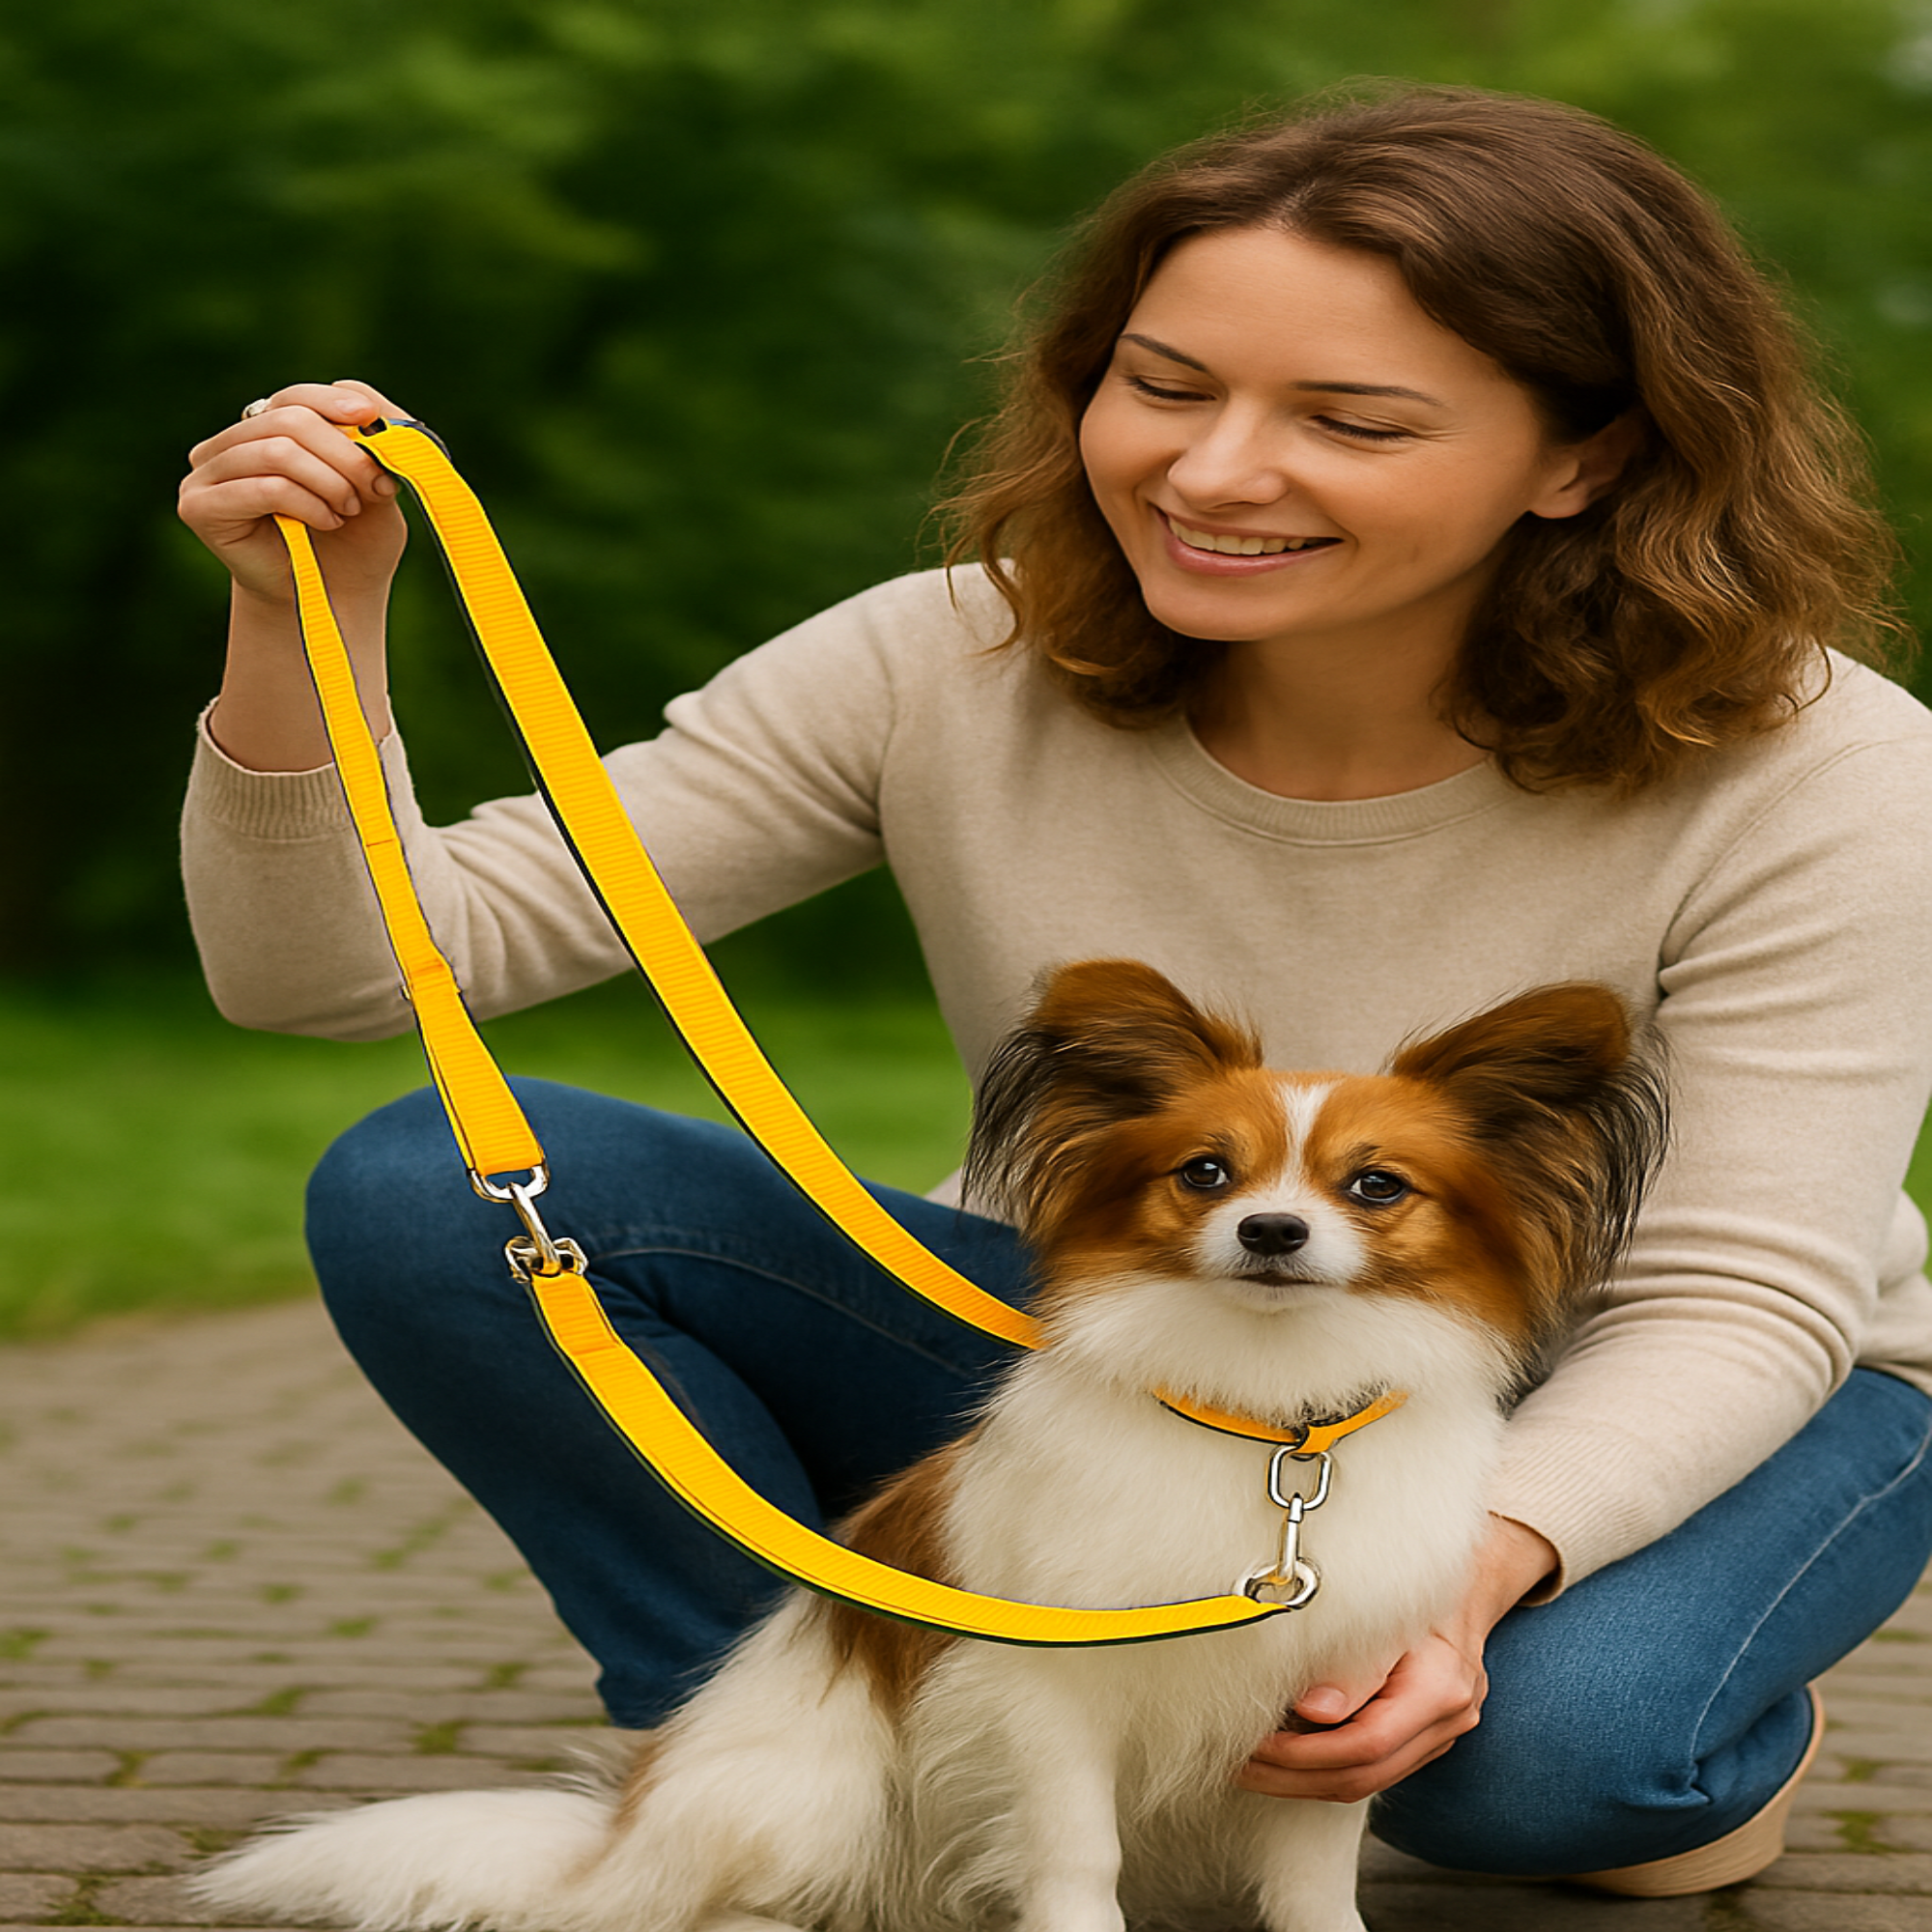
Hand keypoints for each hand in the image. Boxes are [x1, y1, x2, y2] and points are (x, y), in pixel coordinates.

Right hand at [179, 380, 409, 606]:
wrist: (332, 600)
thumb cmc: (353, 542)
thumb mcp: (374, 485)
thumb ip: (371, 443)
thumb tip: (369, 404)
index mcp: (264, 430)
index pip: (293, 397)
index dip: (333, 403)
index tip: (371, 419)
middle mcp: (228, 445)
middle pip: (289, 420)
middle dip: (344, 453)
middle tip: (376, 486)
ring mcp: (206, 474)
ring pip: (278, 451)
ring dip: (329, 481)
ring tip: (350, 510)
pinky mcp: (200, 506)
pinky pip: (265, 487)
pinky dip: (308, 504)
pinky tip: (328, 522)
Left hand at [1234, 1514, 1556, 1803]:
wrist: (1468, 1578)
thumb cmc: (1420, 1581)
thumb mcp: (1386, 1604)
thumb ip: (1355, 1661)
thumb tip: (1311, 1709)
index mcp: (1441, 1689)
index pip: (1365, 1745)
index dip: (1302, 1752)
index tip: (1254, 1743)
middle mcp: (1448, 1721)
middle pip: (1362, 1775)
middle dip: (1291, 1776)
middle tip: (1236, 1762)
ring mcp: (1440, 1735)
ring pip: (1365, 1781)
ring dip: (1300, 1779)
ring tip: (1248, 1764)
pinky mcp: (1424, 1738)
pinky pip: (1371, 1768)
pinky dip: (1323, 1766)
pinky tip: (1283, 1755)